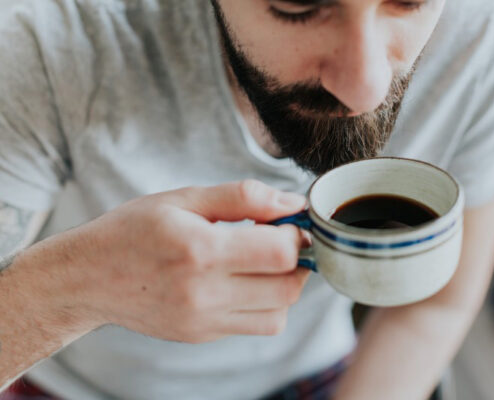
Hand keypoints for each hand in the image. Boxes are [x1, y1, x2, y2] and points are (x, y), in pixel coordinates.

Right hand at [61, 180, 308, 342]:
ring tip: (264, 262)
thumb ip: (243, 197)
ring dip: (285, 285)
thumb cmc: (133, 229)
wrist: (86, 278)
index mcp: (200, 251)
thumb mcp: (184, 199)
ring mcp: (203, 321)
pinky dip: (265, 305)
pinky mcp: (202, 335)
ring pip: (279, 313)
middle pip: (289, 288)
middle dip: (299, 261)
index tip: (290, 221)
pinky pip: (255, 326)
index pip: (280, 252)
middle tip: (284, 240)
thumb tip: (292, 202)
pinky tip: (243, 282)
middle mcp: (204, 294)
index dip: (296, 233)